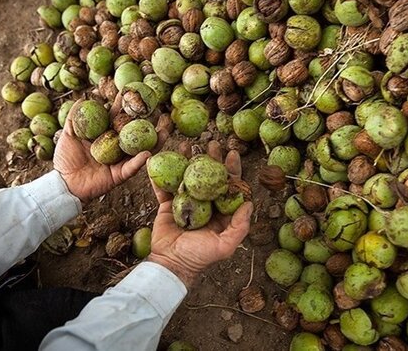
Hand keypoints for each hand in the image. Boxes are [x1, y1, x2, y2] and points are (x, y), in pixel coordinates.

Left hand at [54, 98, 171, 202]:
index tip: (135, 90)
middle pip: (135, 131)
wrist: (63, 182)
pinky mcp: (120, 174)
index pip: (118, 116)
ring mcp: (120, 159)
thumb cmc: (65, 158)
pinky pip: (131, 167)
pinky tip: (147, 153)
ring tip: (166, 130)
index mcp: (105, 134)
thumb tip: (82, 99)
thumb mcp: (68, 134)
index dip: (126, 105)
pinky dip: (139, 161)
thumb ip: (75, 118)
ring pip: (141, 148)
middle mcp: (116, 145)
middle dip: (149, 120)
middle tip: (161, 109)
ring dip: (154, 140)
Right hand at [147, 142, 253, 287]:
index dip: (231, 170)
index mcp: (220, 213)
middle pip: (208, 177)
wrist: (171, 264)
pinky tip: (158, 160)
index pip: (228, 187)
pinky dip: (159, 175)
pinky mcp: (167, 206)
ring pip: (187, 177)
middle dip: (210, 159)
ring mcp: (185, 204)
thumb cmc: (200, 257)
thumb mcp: (224, 245)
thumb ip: (239, 226)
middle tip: (211, 143)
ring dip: (187, 161)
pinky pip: (163, 188)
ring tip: (186, 145)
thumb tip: (250, 203)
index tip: (232, 154)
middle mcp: (204, 205)